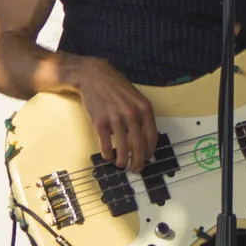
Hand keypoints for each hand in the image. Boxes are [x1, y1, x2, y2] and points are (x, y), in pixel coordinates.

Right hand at [63, 54, 156, 171]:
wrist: (94, 76)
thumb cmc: (116, 87)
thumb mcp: (136, 97)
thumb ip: (141, 115)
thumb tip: (144, 137)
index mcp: (144, 108)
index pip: (151, 136)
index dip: (150, 150)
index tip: (148, 158)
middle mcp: (132, 114)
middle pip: (138, 144)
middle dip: (138, 160)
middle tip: (136, 168)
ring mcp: (115, 118)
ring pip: (123, 146)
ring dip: (122, 160)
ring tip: (121, 164)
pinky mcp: (100, 121)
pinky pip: (106, 143)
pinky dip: (107, 153)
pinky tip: (108, 156)